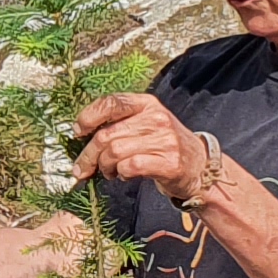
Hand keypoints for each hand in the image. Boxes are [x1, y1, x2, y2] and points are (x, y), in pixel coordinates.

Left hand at [69, 91, 213, 205]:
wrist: (200, 166)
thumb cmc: (164, 145)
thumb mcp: (146, 123)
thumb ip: (119, 124)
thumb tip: (81, 135)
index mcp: (146, 104)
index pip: (110, 102)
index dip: (88, 117)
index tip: (77, 132)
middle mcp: (156, 118)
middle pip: (107, 134)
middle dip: (88, 155)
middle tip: (83, 168)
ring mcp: (164, 140)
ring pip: (115, 152)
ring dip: (105, 166)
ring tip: (109, 171)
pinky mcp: (169, 163)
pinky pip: (130, 167)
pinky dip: (121, 173)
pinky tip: (124, 175)